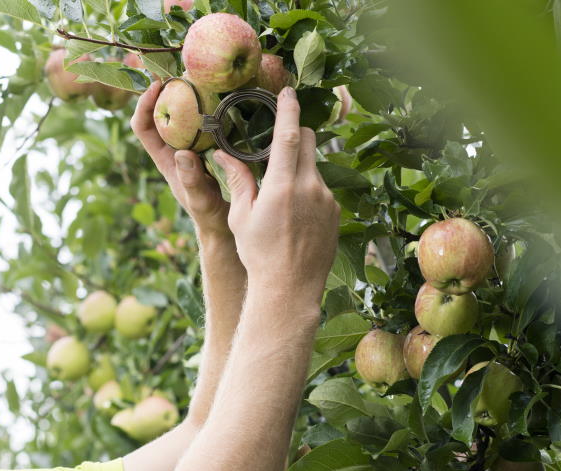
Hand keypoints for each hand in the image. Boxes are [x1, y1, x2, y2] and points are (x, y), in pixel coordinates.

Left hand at [130, 80, 229, 237]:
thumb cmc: (209, 216)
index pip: (143, 127)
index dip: (144, 105)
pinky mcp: (207, 147)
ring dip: (187, 94)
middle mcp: (174, 150)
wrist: (222, 225)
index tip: (158, 84)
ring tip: (201, 74)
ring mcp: (190, 147)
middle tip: (182, 68)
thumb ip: (192, 180)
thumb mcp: (201, 199)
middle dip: (166, 90)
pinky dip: (207, 105)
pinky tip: (222, 94)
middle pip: (161, 113)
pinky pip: (202, 121)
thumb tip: (182, 153)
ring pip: (182, 115)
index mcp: (165, 161)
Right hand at [215, 86, 340, 305]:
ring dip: (298, 169)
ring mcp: (328, 200)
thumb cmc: (259, 255)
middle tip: (279, 139)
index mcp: (283, 186)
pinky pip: (321, 189)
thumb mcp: (241, 217)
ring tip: (281, 196)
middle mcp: (310, 188)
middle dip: (295, 134)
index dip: (288, 110)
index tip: (287, 92)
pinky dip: (308, 191)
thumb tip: (223, 154)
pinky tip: (294, 215)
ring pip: (314, 167)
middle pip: (308, 142)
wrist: (290, 289)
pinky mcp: (336, 213)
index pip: (289, 135)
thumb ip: (239, 180)